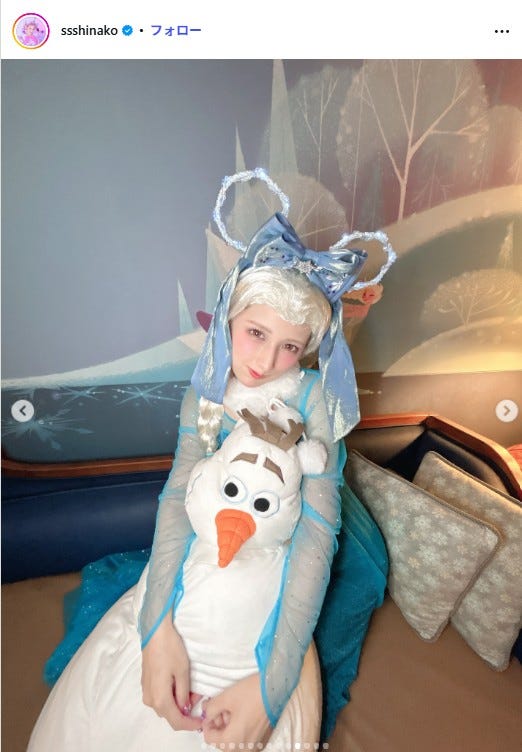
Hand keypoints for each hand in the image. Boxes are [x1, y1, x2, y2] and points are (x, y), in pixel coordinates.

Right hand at [141, 613, 202, 730]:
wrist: (155, 632)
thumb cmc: (170, 649)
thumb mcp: (183, 672)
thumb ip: (184, 694)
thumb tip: (186, 708)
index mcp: (160, 699)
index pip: (176, 721)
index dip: (190, 724)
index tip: (202, 721)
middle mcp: (150, 699)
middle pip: (169, 715)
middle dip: (185, 714)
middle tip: (199, 702)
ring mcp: (146, 692)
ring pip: (164, 707)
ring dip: (178, 705)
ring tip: (191, 691)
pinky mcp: (146, 684)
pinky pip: (160, 698)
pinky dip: (171, 697)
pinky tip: (180, 686)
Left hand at [202, 673, 271, 748]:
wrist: (277, 687)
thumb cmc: (253, 693)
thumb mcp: (226, 697)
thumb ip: (211, 709)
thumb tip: (207, 714)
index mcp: (232, 741)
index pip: (209, 738)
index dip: (207, 722)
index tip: (210, 709)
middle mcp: (243, 747)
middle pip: (222, 740)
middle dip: (218, 722)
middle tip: (221, 705)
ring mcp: (254, 743)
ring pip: (233, 738)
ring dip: (228, 724)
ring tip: (233, 705)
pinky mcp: (261, 737)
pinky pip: (244, 736)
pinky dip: (239, 725)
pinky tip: (242, 710)